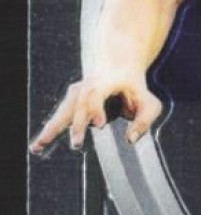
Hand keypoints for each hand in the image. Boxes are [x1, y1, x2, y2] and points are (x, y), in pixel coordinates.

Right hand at [29, 74, 162, 154]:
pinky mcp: (71, 102)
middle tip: (76, 144)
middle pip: (77, 105)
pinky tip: (37, 147)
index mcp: (106, 83)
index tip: (99, 125)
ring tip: (37, 147)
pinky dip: (49, 131)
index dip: (95, 109)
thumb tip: (131, 140)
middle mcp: (87, 87)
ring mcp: (76, 94)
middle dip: (76, 125)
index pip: (96, 95)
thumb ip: (144, 121)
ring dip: (50, 129)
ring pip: (62, 111)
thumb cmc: (136, 89)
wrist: (119, 67)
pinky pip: (59, 117)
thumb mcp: (149, 104)